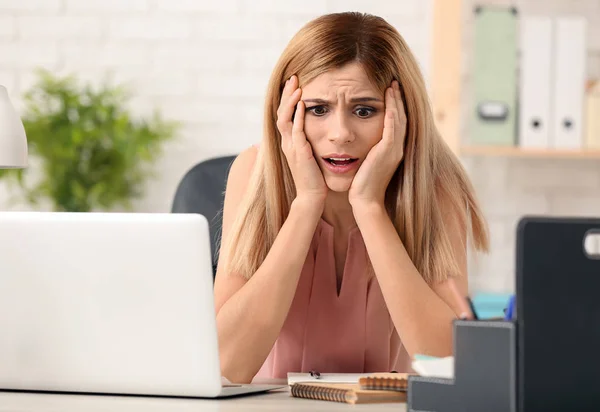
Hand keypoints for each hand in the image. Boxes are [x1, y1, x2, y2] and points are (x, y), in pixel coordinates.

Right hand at [276, 75, 327, 205]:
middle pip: (281, 112)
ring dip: (290, 101)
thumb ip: (309, 142)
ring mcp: (291, 147)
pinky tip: (303, 104)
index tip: (295, 84)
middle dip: (287, 94)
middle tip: (293, 77)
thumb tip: (316, 131)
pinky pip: (296, 130)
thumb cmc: (315, 178)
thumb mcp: (311, 156)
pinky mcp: (300, 152)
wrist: (312, 197)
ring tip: (297, 85)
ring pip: (285, 118)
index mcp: (290, 142)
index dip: (288, 99)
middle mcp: (287, 143)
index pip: (285, 115)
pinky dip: (298, 115)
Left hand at [349, 80, 406, 210]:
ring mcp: (395, 150)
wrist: (365, 201)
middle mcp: (398, 148)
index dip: (396, 106)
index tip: (391, 91)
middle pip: (401, 117)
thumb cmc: (362, 184)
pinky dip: (391, 112)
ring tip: (392, 85)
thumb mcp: (368, 162)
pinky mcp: (387, 152)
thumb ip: (369, 149)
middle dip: (398, 99)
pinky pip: (392, 127)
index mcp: (393, 150)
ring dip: (396, 101)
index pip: (397, 123)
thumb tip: (362, 139)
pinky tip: (389, 101)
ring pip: (398, 119)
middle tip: (394, 82)